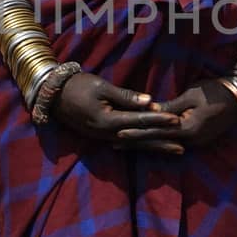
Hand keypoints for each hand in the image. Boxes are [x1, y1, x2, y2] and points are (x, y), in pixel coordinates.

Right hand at [52, 72, 184, 153]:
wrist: (53, 95)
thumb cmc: (77, 86)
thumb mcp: (102, 87)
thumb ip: (126, 96)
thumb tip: (149, 102)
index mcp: (108, 121)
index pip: (140, 122)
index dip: (160, 121)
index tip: (177, 120)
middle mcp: (107, 134)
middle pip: (140, 140)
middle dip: (162, 142)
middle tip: (182, 146)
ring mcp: (103, 137)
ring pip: (134, 144)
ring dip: (154, 147)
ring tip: (173, 150)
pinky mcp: (101, 135)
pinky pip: (125, 142)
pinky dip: (140, 144)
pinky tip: (150, 147)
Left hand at [127, 78, 236, 150]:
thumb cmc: (216, 92)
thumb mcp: (191, 95)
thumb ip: (170, 106)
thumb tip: (150, 110)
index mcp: (188, 129)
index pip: (156, 132)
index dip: (136, 133)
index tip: (118, 133)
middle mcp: (191, 140)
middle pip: (157, 142)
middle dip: (136, 143)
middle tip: (114, 143)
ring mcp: (196, 142)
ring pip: (165, 144)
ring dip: (146, 144)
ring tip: (126, 145)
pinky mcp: (199, 140)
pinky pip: (175, 142)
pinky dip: (160, 142)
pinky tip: (149, 143)